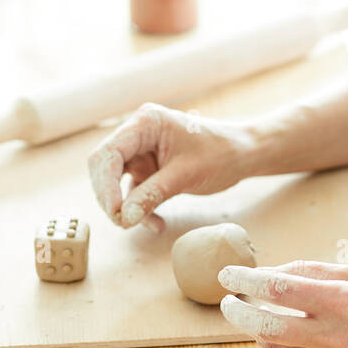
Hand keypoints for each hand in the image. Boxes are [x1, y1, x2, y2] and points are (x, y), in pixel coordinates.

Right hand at [87, 103, 257, 230]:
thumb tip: (124, 218)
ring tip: (136, 225)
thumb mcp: (186, 175)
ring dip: (123, 206)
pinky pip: (134, 193)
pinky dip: (140, 210)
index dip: (105, 184)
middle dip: (109, 197)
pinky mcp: (148, 170)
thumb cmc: (220, 154)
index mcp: (145, 123)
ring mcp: (142, 153)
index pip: (110, 152)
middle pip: (105, 167)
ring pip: (115, 182)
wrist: (242, 155)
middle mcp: (138, 135)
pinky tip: (157, 225)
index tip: (114, 211)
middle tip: (121, 222)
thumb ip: (153, 194)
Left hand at [218, 262, 347, 347]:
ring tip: (263, 324)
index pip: (277, 288)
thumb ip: (312, 272)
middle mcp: (333, 334)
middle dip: (238, 312)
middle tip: (230, 304)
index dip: (245, 281)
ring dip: (260, 335)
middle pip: (265, 324)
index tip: (227, 276)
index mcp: (338, 300)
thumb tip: (271, 272)